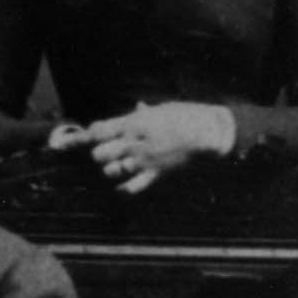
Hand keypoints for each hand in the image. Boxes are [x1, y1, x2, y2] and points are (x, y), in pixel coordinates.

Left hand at [53, 103, 232, 196]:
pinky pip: (131, 187)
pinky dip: (124, 188)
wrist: (208, 132)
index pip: (99, 130)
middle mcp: (134, 142)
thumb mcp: (162, 108)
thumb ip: (144, 113)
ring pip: (111, 171)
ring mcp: (144, 159)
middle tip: (109, 151)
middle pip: (99, 154)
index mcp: (134, 122)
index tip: (90, 136)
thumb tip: (138, 108)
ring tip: (120, 165)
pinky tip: (123, 185)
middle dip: (100, 153)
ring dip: (112, 169)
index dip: (90, 135)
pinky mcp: (156, 174)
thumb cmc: (187, 115)